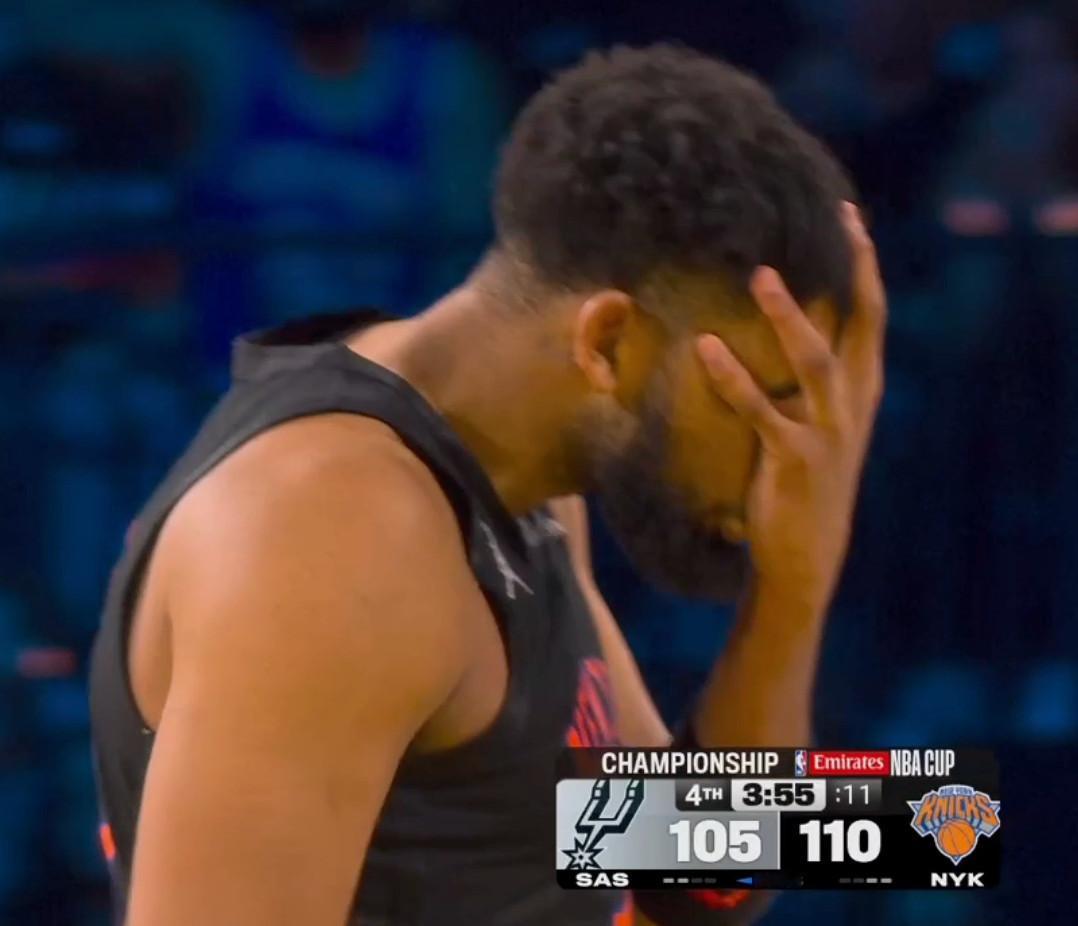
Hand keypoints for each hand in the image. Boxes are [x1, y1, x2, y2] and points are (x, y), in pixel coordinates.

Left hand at [697, 203, 885, 607]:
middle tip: (837, 222)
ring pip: (816, 361)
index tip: (850, 218)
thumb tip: (775, 332)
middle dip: (854, 270)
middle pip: (862, 324)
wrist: (807, 555)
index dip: (863, 266)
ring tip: (761, 276)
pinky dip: (734, 378)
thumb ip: (807, 382)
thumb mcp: (817, 425)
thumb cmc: (803, 482)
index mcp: (862, 392)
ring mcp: (829, 432)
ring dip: (789, 317)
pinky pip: (762, 411)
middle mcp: (855, 406)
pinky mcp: (794, 459)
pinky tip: (707, 349)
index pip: (871, 316)